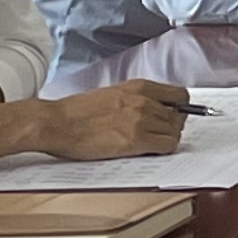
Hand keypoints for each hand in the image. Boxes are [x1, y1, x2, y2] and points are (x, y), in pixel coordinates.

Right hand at [35, 80, 195, 159]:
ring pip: (175, 132)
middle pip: (180, 116)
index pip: (180, 95)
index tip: (174, 117)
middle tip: (159, 135)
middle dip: (173, 127)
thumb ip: (136, 99)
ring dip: (166, 140)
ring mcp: (141, 119)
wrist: (57, 123)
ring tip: (150, 144)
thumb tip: (155, 109)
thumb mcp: (113, 94)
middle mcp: (144, 100)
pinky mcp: (136, 139)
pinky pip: (167, 146)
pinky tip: (148, 151)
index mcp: (139, 86)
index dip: (180, 109)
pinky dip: (162, 150)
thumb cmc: (77, 112)